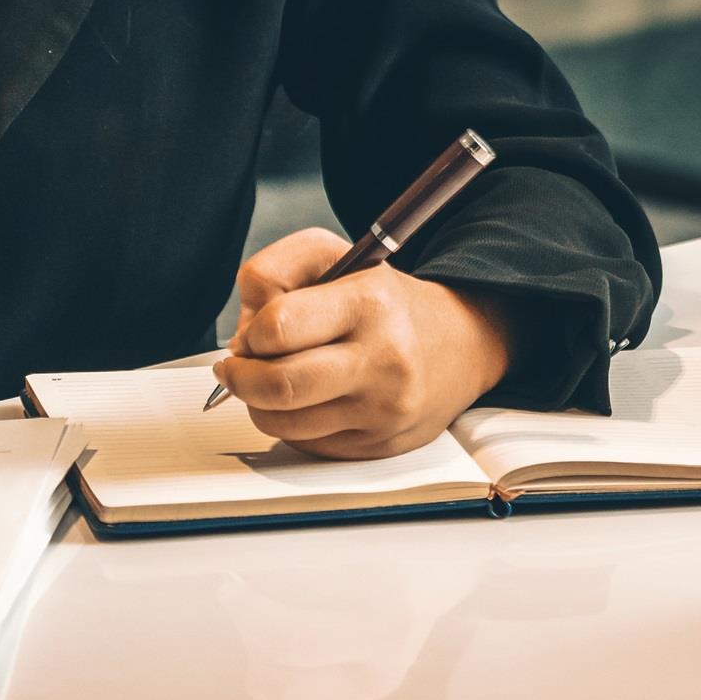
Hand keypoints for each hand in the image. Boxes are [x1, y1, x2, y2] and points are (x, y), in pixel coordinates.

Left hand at [210, 228, 517, 458]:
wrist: (461, 344)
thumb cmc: (385, 301)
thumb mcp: (334, 255)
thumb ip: (271, 272)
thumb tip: (240, 339)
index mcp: (371, 302)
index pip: (277, 327)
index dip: (251, 331)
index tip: (256, 331)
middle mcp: (384, 359)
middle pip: (276, 386)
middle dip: (240, 376)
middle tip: (241, 364)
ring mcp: (383, 409)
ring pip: (281, 423)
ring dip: (260, 403)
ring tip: (275, 378)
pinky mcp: (378, 444)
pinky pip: (305, 443)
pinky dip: (293, 422)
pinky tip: (311, 399)